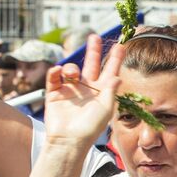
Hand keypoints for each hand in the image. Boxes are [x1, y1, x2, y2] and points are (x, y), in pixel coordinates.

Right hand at [42, 33, 124, 147]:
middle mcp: (86, 89)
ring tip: (72, 74)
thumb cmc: (89, 128)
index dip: (115, 58)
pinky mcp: (55, 94)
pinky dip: (55, 71)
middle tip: (94, 36)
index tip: (121, 44)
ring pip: (71, 69)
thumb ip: (110, 91)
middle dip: (93, 50)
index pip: (110, 71)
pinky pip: (54, 77)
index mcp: (101, 92)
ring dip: (71, 67)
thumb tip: (117, 76)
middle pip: (91, 64)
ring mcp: (70, 91)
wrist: (68, 141)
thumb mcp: (106, 108)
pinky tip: (58, 71)